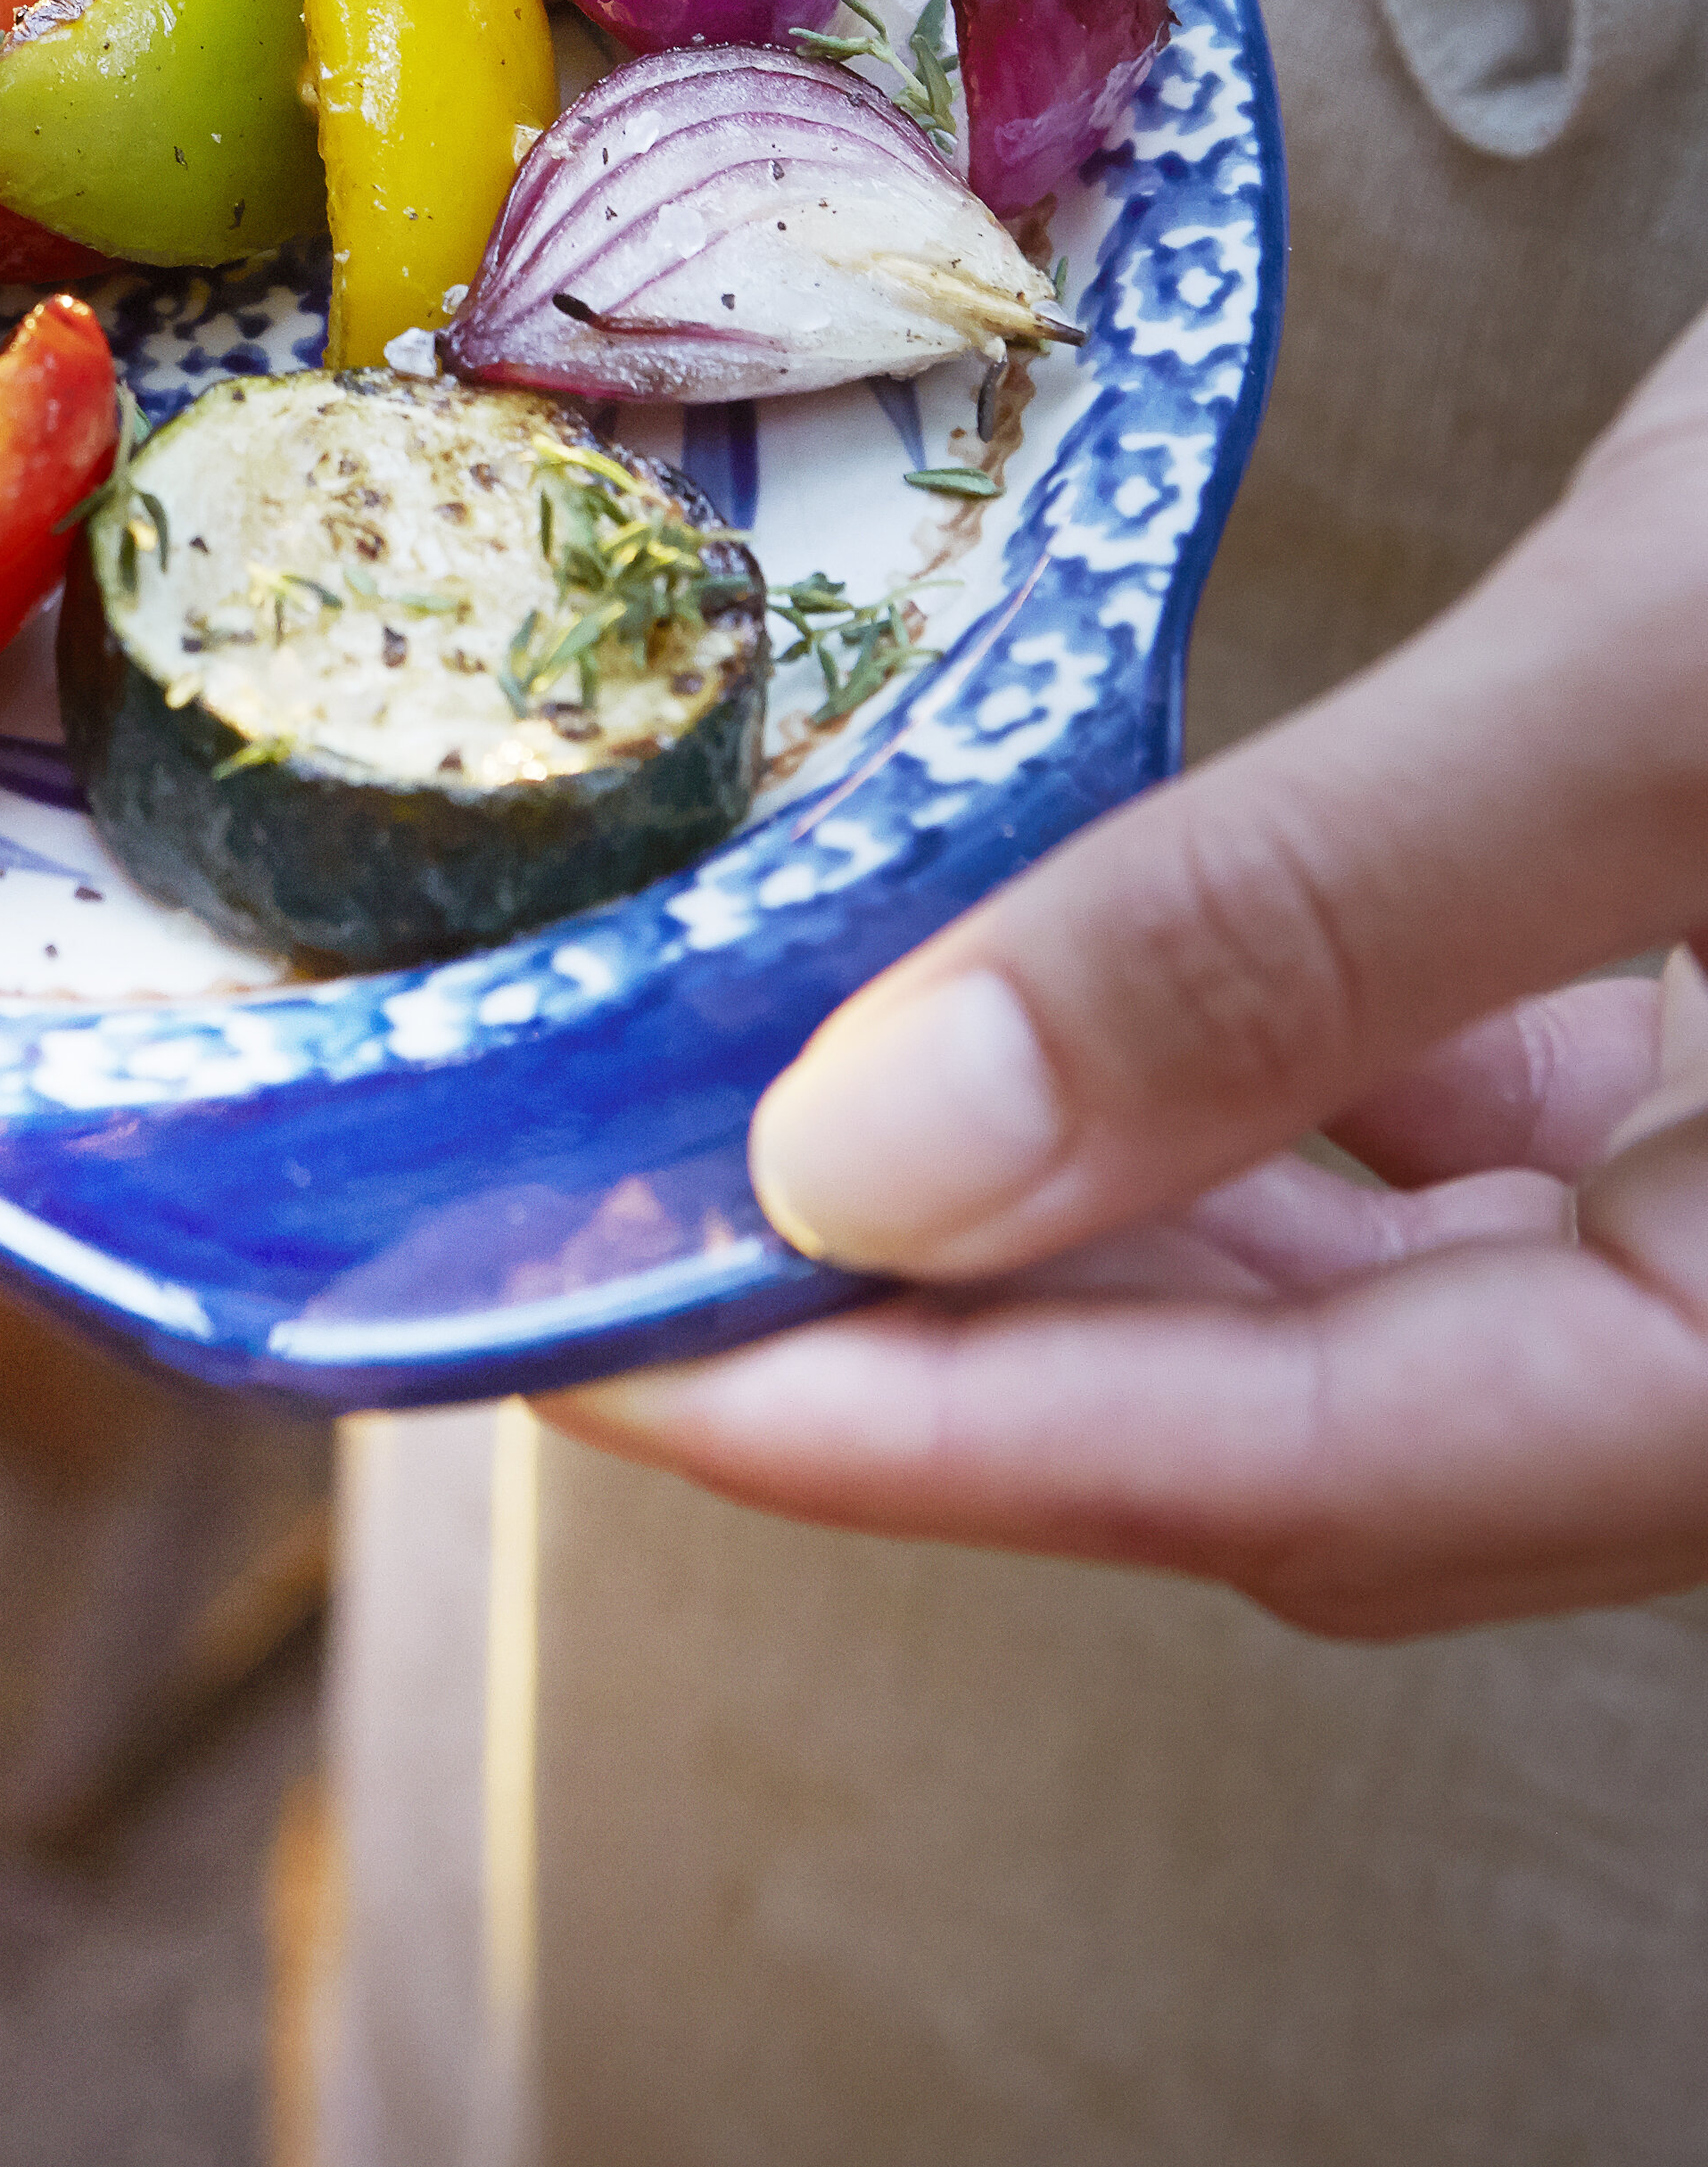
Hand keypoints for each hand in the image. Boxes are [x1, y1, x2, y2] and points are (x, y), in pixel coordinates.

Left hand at [549, 310, 1707, 1639]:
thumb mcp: (1676, 686)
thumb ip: (1298, 933)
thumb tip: (871, 1162)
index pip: (1288, 1481)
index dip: (908, 1436)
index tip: (570, 1338)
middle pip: (1313, 1426)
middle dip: (946, 1333)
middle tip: (594, 1201)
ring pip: (1372, 1292)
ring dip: (1072, 1204)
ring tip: (756, 1076)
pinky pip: (1462, 1134)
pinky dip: (1238, 1071)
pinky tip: (1055, 952)